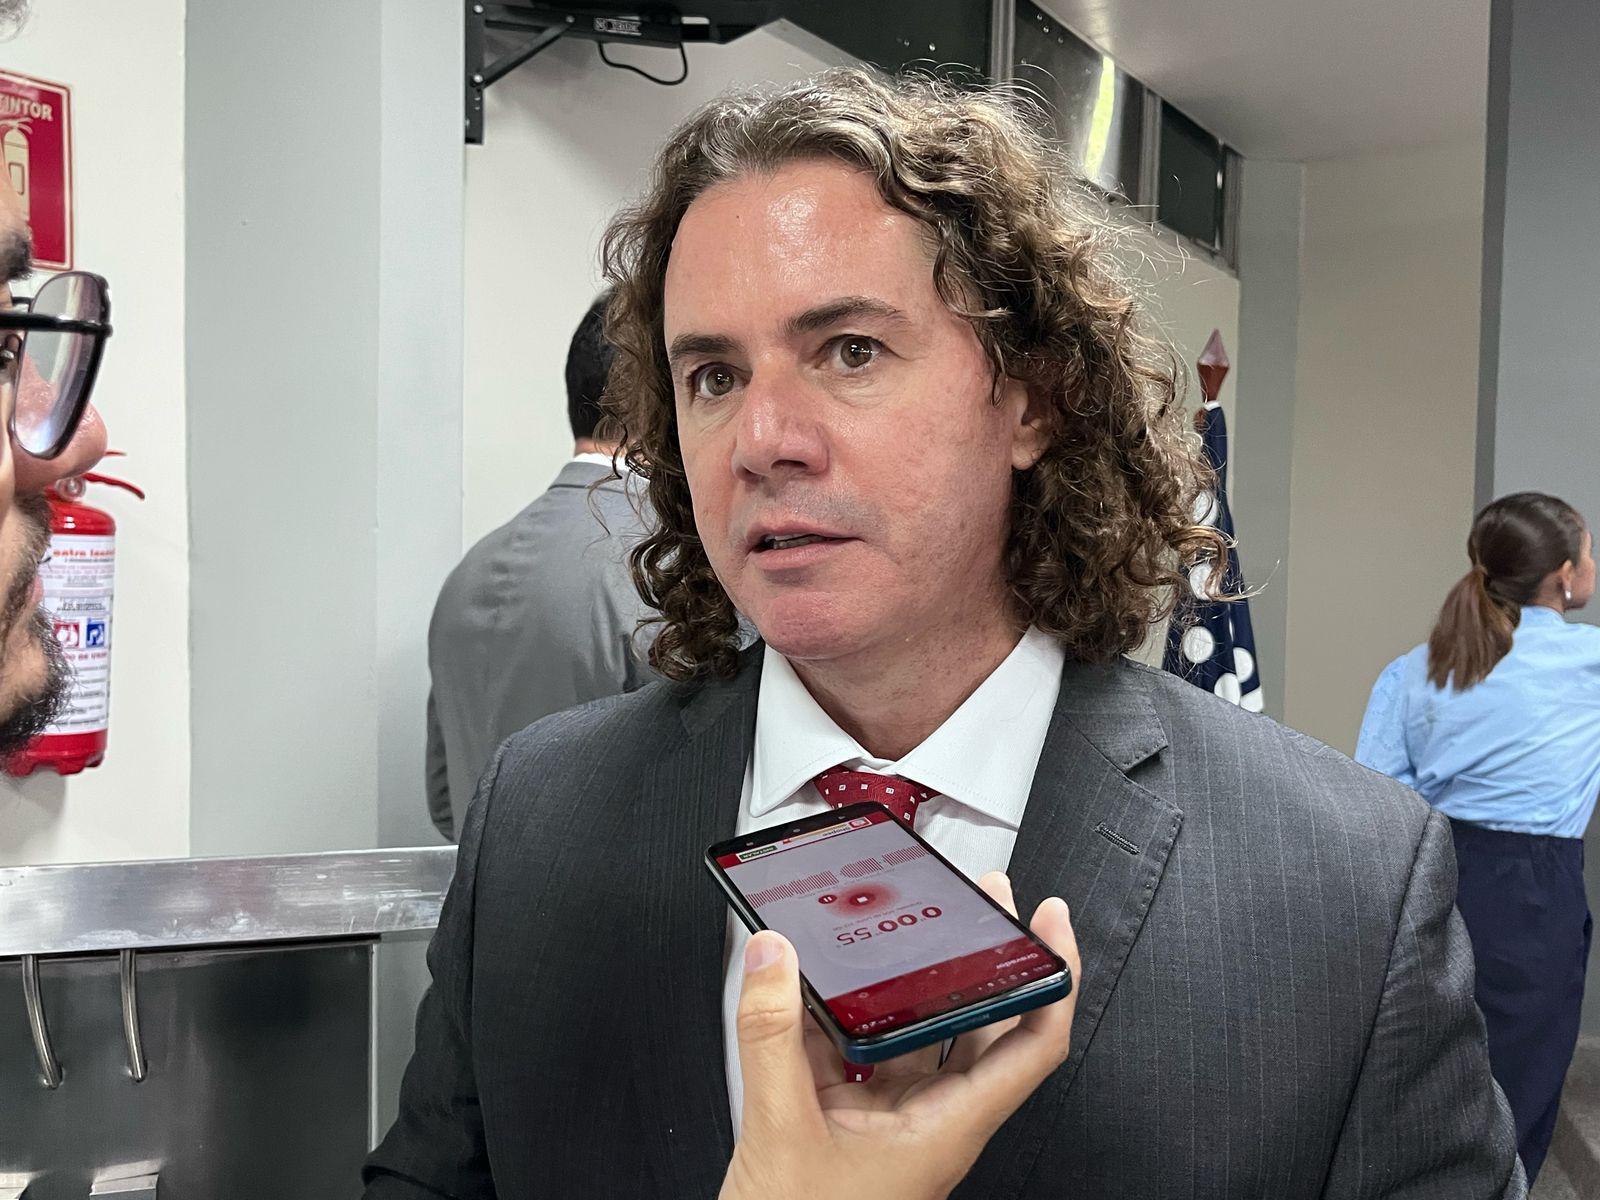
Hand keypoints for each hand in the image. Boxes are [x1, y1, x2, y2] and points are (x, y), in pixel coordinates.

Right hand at [719, 873, 1079, 1199]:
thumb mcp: (782, 1131)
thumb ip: (774, 1038)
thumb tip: (774, 958)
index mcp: (949, 1128)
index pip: (1034, 1042)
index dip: (1051, 976)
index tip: (1047, 922)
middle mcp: (933, 1121)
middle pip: (982, 1025)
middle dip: (983, 958)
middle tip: (983, 900)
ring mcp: (893, 1124)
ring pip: (919, 1037)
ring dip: (912, 984)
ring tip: (902, 928)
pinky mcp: (851, 1126)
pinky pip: (860, 1056)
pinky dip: (844, 1017)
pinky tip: (817, 987)